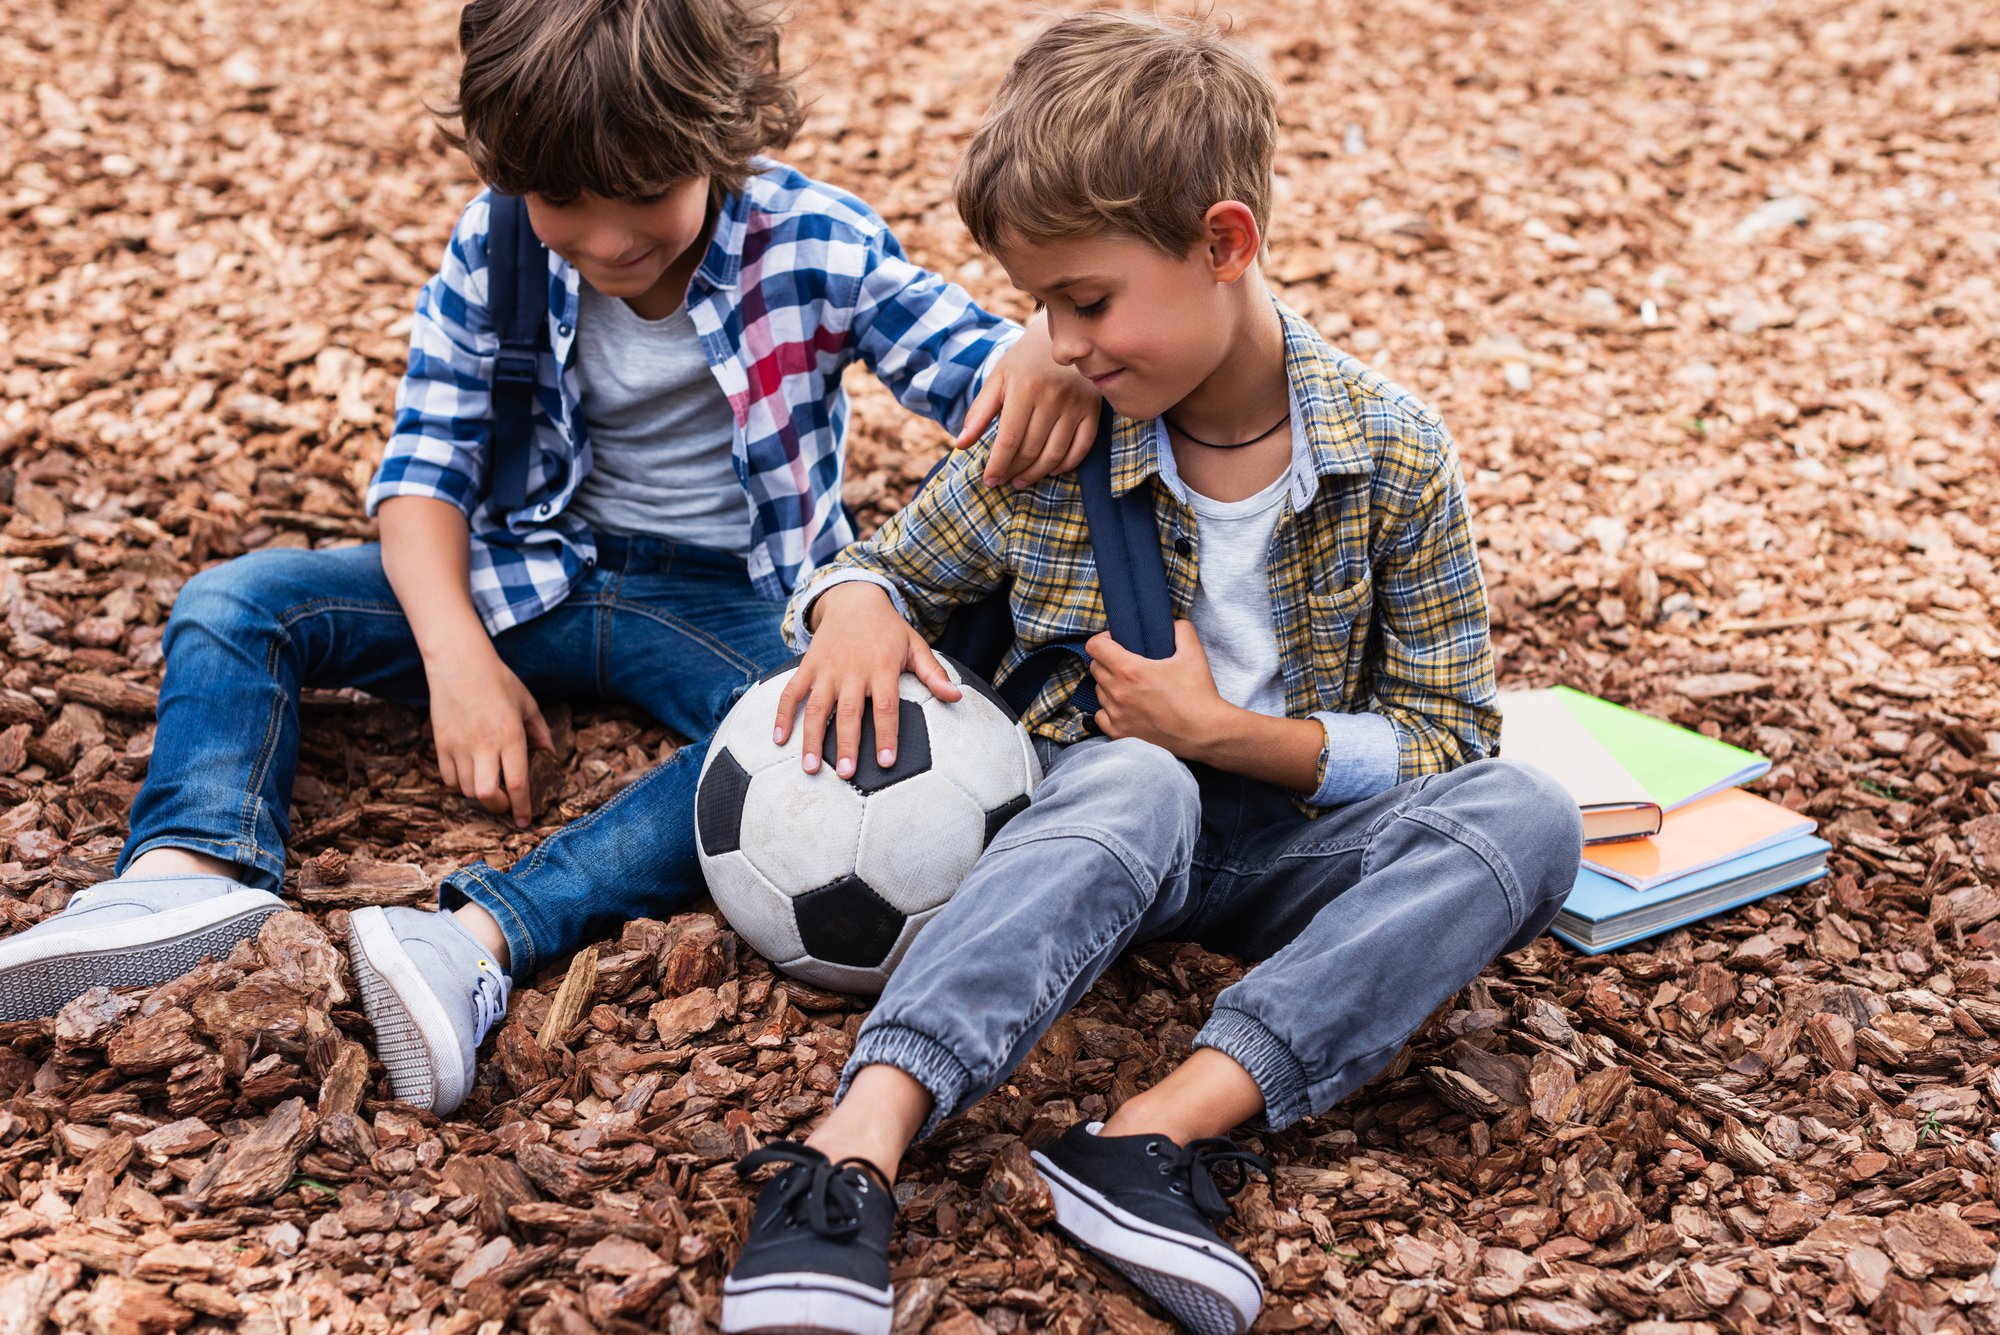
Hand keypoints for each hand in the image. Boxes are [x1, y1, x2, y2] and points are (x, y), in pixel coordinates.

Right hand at [427, 649, 553, 828]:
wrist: (459, 662)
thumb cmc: (498, 680)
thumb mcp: (527, 703)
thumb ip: (540, 732)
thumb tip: (551, 755)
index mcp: (511, 736)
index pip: (519, 783)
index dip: (522, 807)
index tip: (524, 821)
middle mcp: (484, 745)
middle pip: (488, 796)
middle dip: (499, 808)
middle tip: (506, 804)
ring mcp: (459, 746)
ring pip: (467, 790)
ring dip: (480, 794)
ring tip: (488, 782)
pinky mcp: (441, 744)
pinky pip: (448, 779)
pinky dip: (459, 783)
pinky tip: (469, 772)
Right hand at [779, 583, 962, 776]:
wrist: (853, 599)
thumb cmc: (889, 630)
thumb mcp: (915, 646)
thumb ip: (934, 674)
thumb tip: (957, 697)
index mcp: (881, 667)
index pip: (886, 706)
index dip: (886, 734)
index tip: (887, 762)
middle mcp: (851, 670)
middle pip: (848, 712)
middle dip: (846, 745)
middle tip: (846, 774)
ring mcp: (826, 669)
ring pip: (815, 707)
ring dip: (811, 739)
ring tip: (810, 769)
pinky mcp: (807, 667)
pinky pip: (791, 692)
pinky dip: (782, 715)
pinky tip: (779, 740)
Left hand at [952, 314, 1098, 488]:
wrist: (1063, 338)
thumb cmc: (1024, 362)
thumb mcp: (998, 380)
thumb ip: (979, 413)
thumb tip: (961, 445)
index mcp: (1024, 387)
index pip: (1009, 439)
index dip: (997, 465)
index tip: (988, 480)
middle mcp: (1052, 397)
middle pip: (1031, 450)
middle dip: (1014, 471)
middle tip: (1004, 481)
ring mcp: (1076, 404)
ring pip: (1055, 454)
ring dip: (1036, 474)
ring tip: (1021, 481)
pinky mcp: (1093, 409)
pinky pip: (1081, 448)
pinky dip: (1066, 465)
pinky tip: (1051, 470)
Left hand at [1087, 620, 1236, 759]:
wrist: (1204, 732)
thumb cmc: (1198, 694)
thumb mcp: (1194, 653)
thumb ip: (1182, 630)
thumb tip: (1173, 623)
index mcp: (1130, 670)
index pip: (1095, 647)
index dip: (1103, 639)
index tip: (1116, 641)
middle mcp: (1118, 692)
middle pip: (1095, 667)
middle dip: (1106, 660)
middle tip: (1125, 661)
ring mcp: (1117, 715)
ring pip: (1098, 691)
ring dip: (1108, 684)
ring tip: (1129, 685)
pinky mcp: (1120, 733)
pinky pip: (1101, 716)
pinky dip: (1109, 709)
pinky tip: (1125, 706)